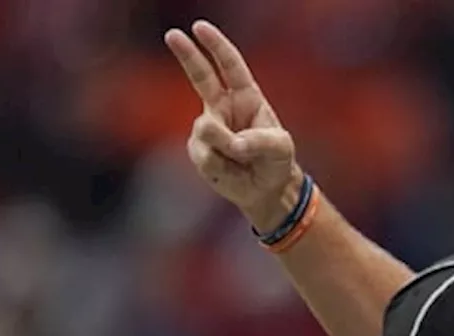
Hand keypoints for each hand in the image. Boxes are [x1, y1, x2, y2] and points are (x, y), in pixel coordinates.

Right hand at [164, 20, 303, 231]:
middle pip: (201, 76)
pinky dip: (221, 166)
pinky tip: (230, 170)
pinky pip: (205, 156)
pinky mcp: (199, 150)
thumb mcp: (281, 149)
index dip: (217, 47)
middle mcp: (223, 107)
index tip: (200, 28)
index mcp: (247, 98)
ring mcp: (208, 128)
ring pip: (208, 130)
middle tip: (172, 34)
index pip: (230, 67)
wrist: (265, 190)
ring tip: (243, 160)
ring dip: (227, 148)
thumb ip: (260, 142)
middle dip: (187, 54)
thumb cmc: (276, 161)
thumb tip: (234, 143)